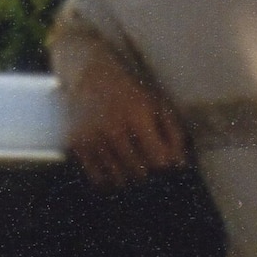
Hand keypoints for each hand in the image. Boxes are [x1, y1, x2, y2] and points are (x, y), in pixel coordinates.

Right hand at [59, 41, 188, 186]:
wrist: (91, 76)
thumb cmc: (131, 93)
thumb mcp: (158, 105)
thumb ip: (173, 133)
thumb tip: (179, 165)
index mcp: (137, 117)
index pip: (158, 160)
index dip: (164, 165)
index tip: (162, 161)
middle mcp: (113, 130)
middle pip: (139, 172)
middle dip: (147, 172)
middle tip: (146, 164)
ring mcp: (93, 139)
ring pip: (119, 178)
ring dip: (128, 176)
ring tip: (130, 166)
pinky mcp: (77, 146)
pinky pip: (97, 178)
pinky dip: (108, 180)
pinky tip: (114, 170)